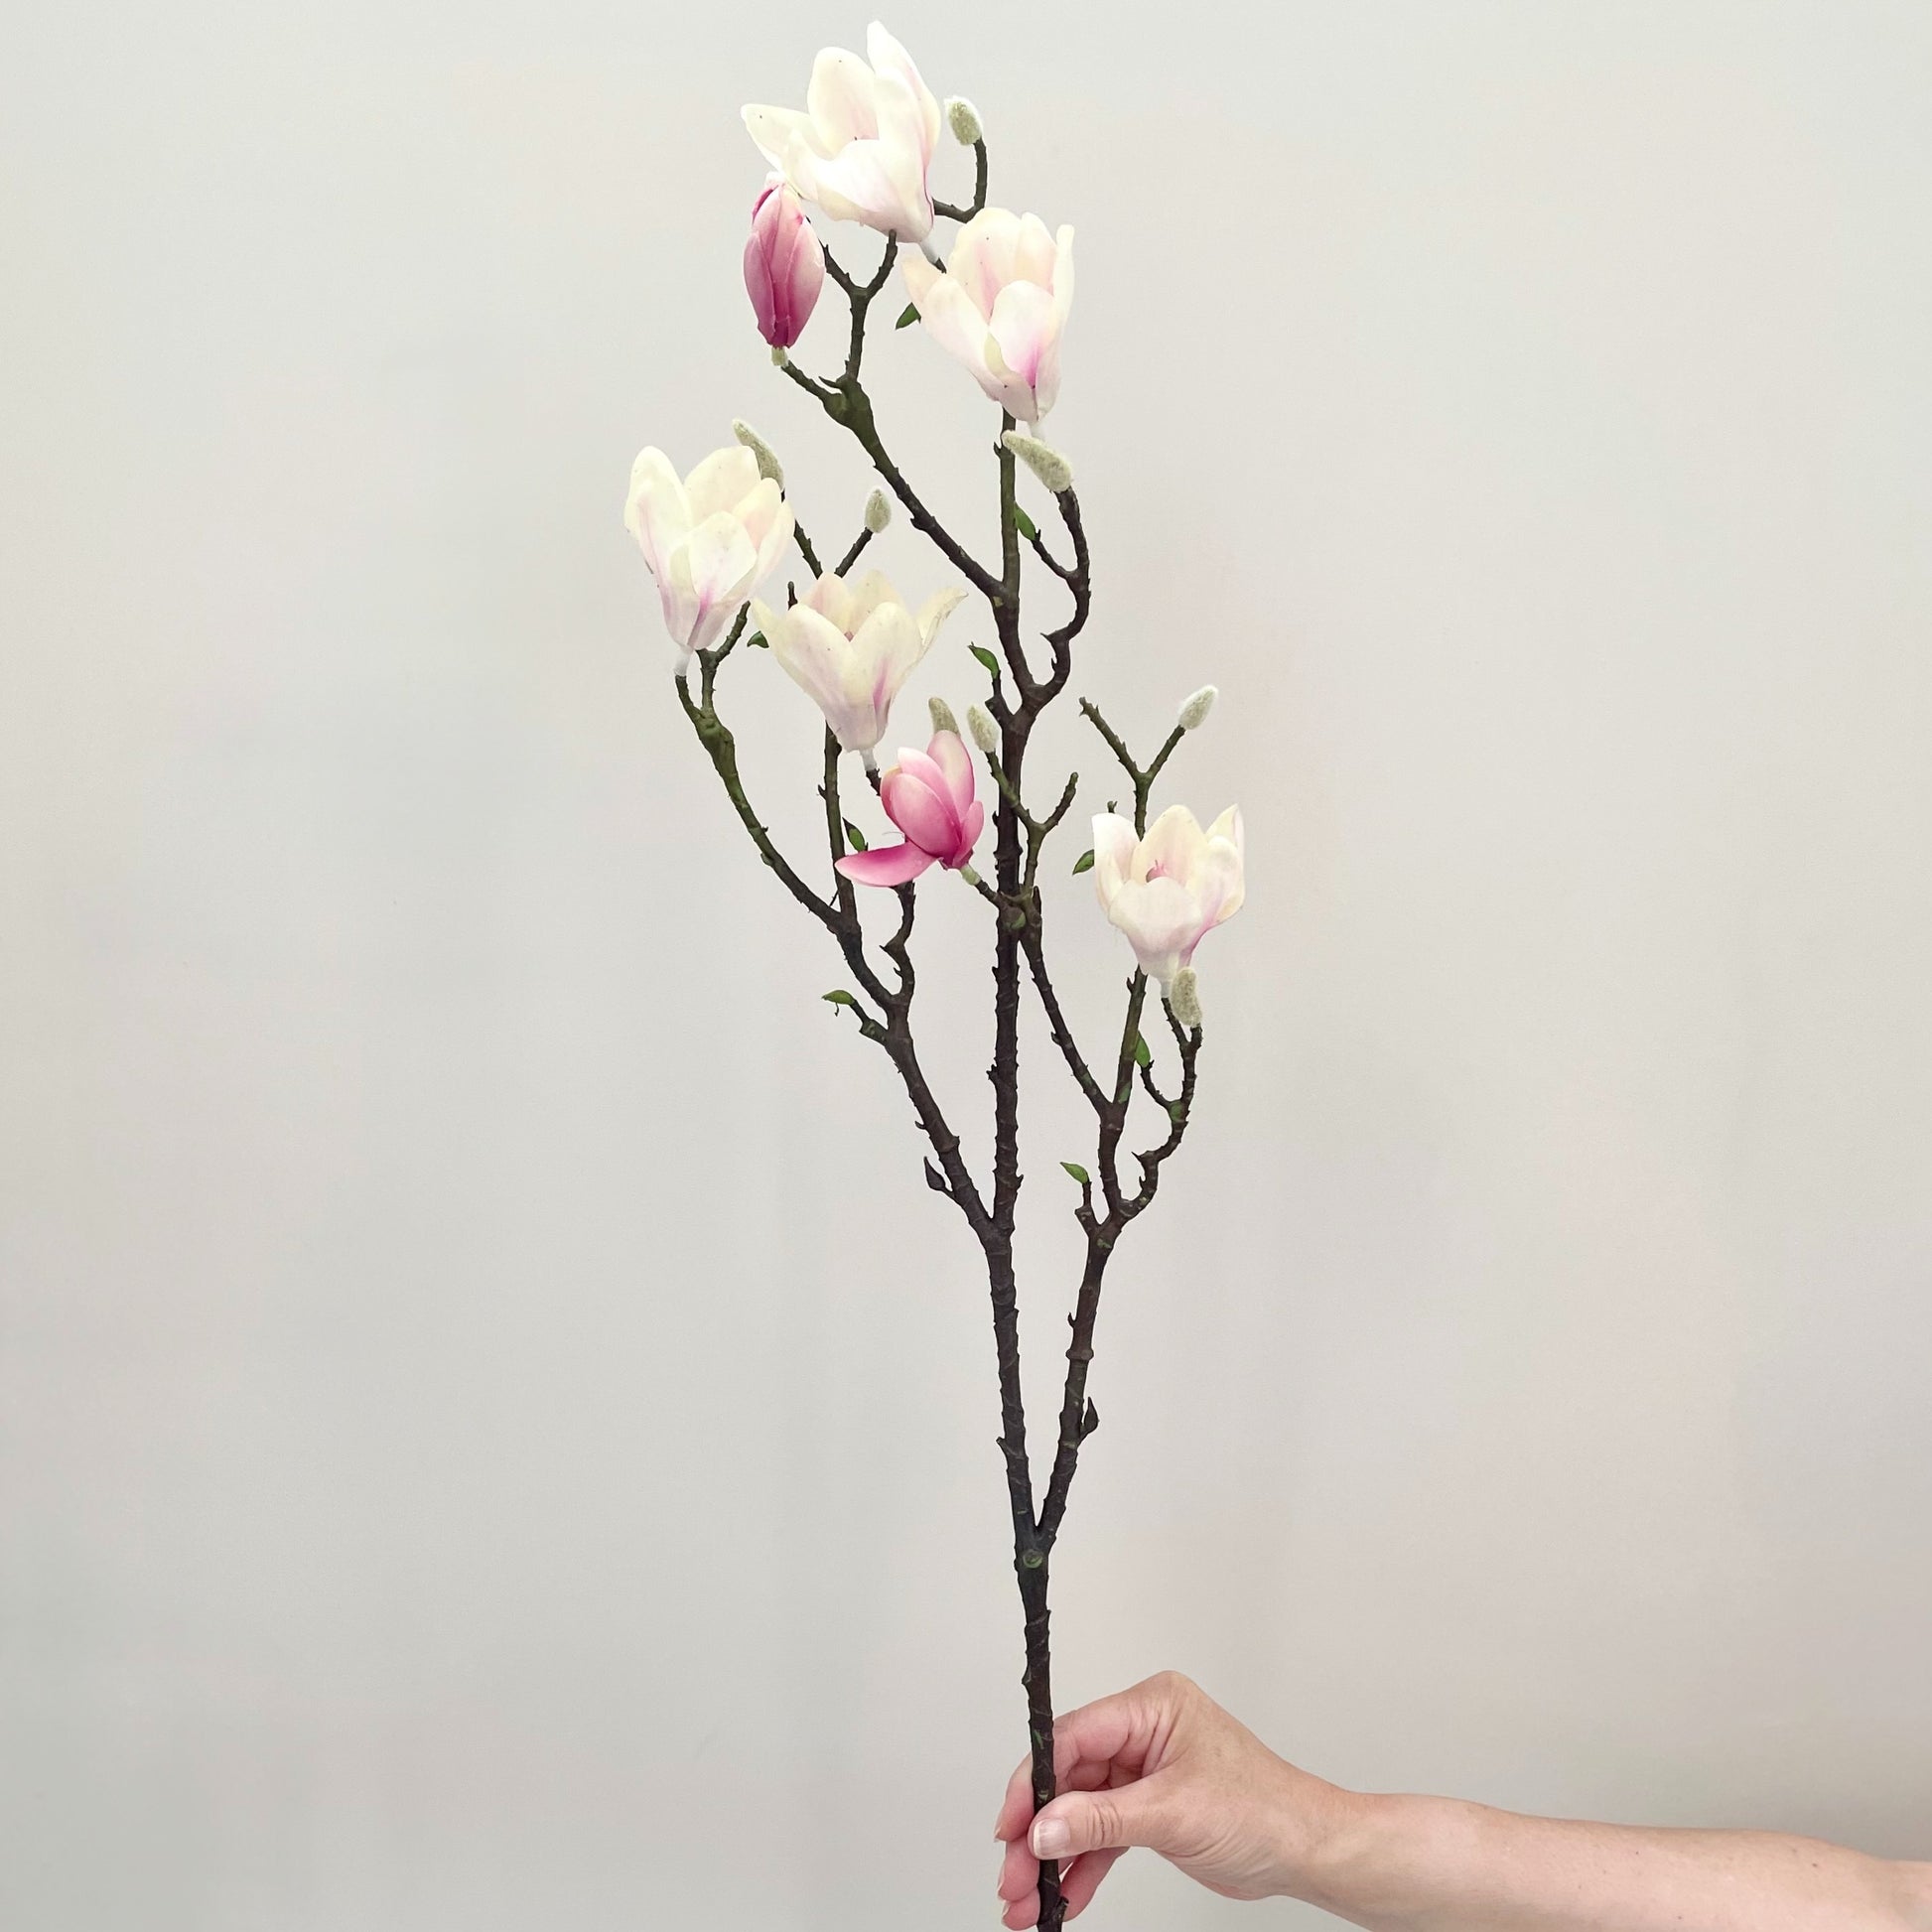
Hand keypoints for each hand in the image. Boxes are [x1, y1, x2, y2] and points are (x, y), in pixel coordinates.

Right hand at [992, 1670, 1355, 1926]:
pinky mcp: (1151, 1808)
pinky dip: (1083, 1868)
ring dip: (1054, 1858)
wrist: (1304, 1851)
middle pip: (1069, 1779)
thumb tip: (1043, 1828)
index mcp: (1151, 1708)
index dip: (1034, 1781)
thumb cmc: (1264, 1809)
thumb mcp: (1173, 1813)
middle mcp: (1144, 1733)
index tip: (1009, 1824)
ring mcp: (1145, 1772)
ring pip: (1081, 1813)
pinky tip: (1065, 1898)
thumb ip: (1101, 1820)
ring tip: (1027, 1899)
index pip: (1073, 1736)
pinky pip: (1103, 1835)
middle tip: (1013, 1876)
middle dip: (1038, 1833)